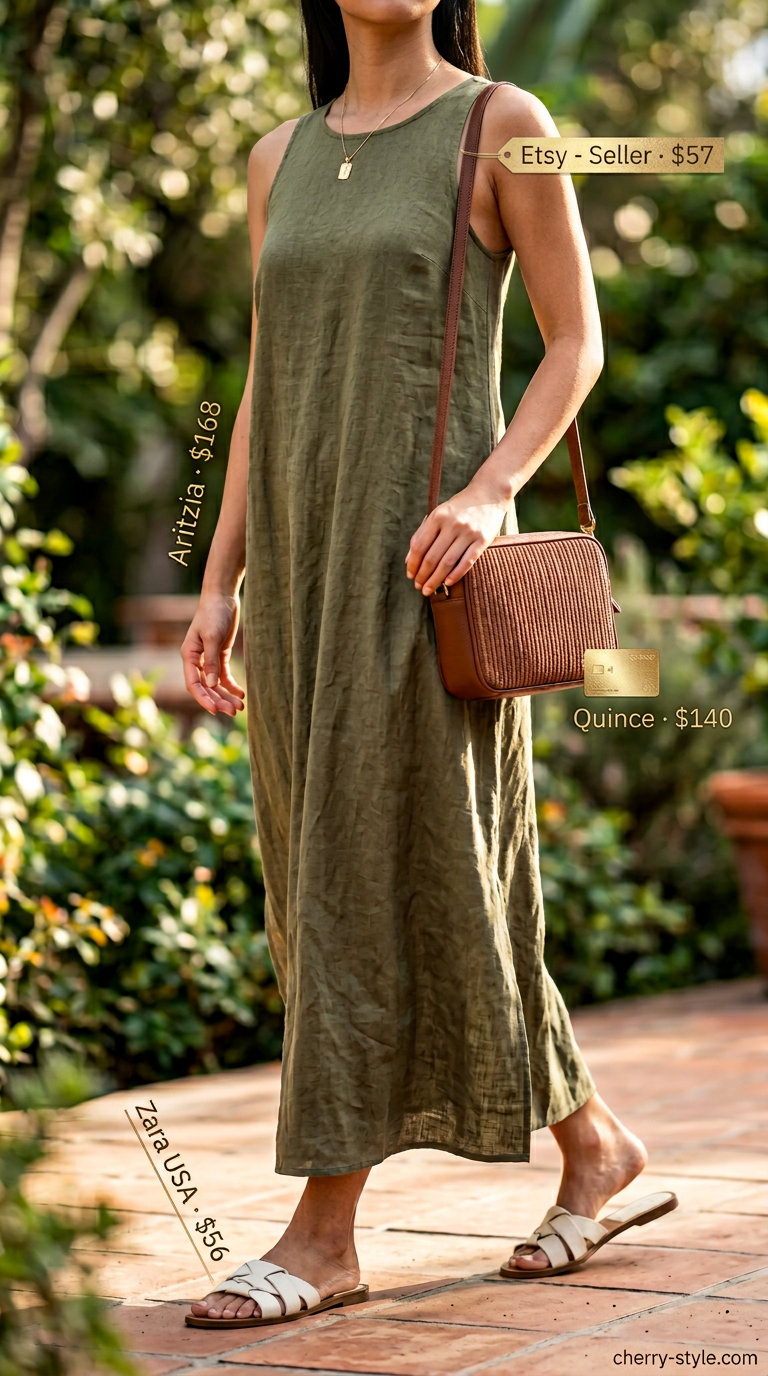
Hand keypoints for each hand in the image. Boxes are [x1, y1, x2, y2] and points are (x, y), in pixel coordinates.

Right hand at [180, 593, 245, 716]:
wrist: (222, 596)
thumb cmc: (213, 613)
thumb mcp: (212, 637)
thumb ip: (211, 661)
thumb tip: (211, 685)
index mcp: (188, 656)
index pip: (193, 684)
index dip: (203, 699)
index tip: (216, 711)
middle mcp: (196, 660)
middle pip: (206, 687)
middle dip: (218, 700)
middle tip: (234, 712)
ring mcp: (208, 658)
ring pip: (215, 684)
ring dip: (226, 696)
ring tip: (240, 707)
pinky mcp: (220, 655)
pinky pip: (224, 676)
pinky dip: (231, 686)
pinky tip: (241, 694)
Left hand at [404, 482, 509, 595]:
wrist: (489, 493)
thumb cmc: (460, 506)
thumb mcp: (439, 513)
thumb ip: (423, 534)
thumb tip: (409, 560)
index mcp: (438, 517)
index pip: (419, 546)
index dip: (413, 564)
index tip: (410, 575)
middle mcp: (452, 524)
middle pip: (432, 557)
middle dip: (423, 576)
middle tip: (419, 587)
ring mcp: (468, 532)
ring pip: (447, 562)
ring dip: (436, 579)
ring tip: (429, 590)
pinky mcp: (483, 540)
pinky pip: (467, 562)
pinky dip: (455, 575)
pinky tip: (447, 583)